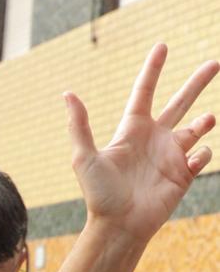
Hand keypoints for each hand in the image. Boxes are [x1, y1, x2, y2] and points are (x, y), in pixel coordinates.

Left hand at [68, 44, 217, 244]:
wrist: (119, 226)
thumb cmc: (100, 194)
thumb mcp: (85, 157)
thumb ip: (79, 125)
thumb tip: (68, 94)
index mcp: (132, 130)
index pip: (145, 92)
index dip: (153, 69)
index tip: (162, 46)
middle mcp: (154, 138)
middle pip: (180, 102)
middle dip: (197, 83)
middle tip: (214, 63)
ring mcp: (170, 156)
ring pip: (196, 128)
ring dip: (204, 122)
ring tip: (206, 120)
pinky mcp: (183, 174)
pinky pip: (202, 155)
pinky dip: (202, 153)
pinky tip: (191, 161)